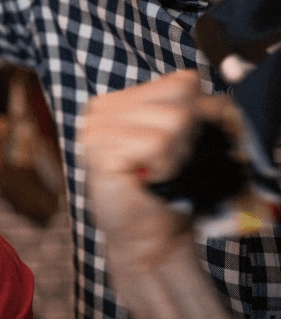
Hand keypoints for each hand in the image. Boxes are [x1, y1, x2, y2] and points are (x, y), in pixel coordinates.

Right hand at [80, 70, 240, 272]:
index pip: (181, 81)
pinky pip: (158, 143)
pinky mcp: (99, 151)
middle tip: (166, 161)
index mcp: (117, 100)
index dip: (197, 114)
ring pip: (173, 120)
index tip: (180, 145)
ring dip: (176, 154)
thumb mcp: (182, 140)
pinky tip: (147, 179)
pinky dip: (164, 167)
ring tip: (157, 172)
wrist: (147, 236)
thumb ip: (197, 111)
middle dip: (187, 134)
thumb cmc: (165, 190)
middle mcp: (100, 109)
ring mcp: (95, 129)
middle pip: (181, 96)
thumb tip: (222, 101)